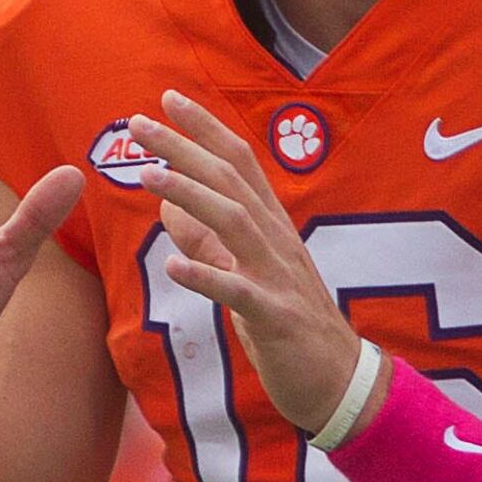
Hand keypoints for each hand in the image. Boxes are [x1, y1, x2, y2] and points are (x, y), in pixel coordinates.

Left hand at [129, 91, 376, 436]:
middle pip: (230, 181)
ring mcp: (279, 277)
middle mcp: (277, 241)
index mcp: (272, 227)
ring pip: (234, 223)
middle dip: (185, 148)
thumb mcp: (245, 275)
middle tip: (141, 125)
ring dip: (191, 196)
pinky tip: (174, 267)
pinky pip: (239, 293)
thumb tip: (167, 207)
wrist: (340, 382)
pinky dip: (207, 277)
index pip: (238, 163)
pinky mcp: (276, 317)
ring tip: (148, 177)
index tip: (168, 100)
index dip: (204, 129)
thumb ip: (209, 241)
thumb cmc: (288, 326)